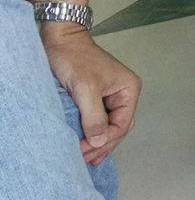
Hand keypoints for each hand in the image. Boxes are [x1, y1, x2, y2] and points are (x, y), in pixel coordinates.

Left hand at [41, 26, 141, 166]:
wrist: (61, 40)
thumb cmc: (75, 60)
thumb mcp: (85, 89)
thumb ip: (94, 116)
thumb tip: (100, 141)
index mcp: (129, 89)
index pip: (123, 124)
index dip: (105, 140)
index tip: (84, 151)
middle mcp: (124, 93)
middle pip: (119, 127)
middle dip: (103, 144)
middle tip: (84, 159)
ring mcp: (111, 95)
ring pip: (109, 125)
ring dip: (98, 140)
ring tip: (86, 157)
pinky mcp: (97, 96)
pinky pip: (100, 119)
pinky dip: (93, 132)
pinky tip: (87, 144)